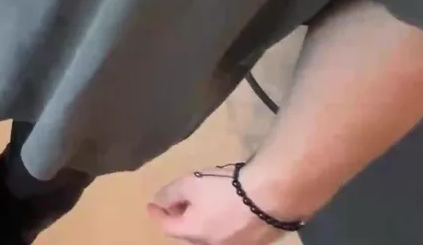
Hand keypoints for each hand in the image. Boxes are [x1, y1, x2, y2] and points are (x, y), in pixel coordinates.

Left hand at [148, 168, 296, 244]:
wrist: (271, 195)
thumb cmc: (225, 189)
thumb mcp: (190, 184)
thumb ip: (170, 194)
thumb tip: (160, 200)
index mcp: (194, 233)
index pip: (167, 227)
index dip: (157, 214)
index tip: (151, 206)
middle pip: (189, 234)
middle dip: (181, 220)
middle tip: (177, 205)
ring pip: (210, 236)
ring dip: (202, 222)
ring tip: (201, 205)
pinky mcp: (256, 242)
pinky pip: (231, 233)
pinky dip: (222, 223)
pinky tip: (227, 210)